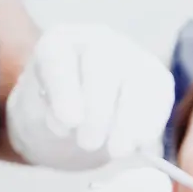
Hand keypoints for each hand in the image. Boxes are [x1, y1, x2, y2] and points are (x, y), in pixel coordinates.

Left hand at [5, 24, 174, 169]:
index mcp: (57, 43)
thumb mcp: (33, 117)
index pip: (58, 56)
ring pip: (136, 75)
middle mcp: (95, 40)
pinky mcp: (154, 75)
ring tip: (117, 151)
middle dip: (98, 107)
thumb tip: (70, 121)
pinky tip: (140, 143)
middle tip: (88, 143)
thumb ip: (46, 116)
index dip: (64, 88)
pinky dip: (151, 120)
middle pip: (102, 61)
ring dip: (129, 118)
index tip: (70, 122)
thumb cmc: (50, 115)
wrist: (76, 120)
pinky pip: (159, 91)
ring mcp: (129, 54)